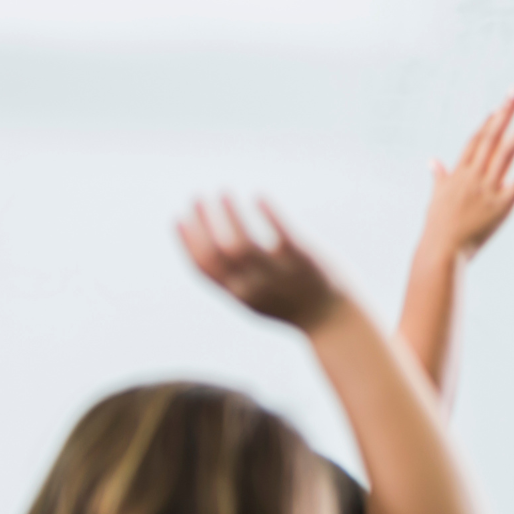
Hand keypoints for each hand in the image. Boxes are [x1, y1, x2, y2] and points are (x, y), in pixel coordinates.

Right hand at [178, 198, 342, 330]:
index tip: (179, 217)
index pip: (204, 269)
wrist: (335, 321)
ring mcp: (281, 274)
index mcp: (240, 296)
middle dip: (204, 222)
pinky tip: (259, 195)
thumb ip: (232, 280)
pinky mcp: (305, 261)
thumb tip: (210, 247)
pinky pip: (282, 235)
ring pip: (246, 244)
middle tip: (197, 198)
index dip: (187, 241)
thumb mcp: (256, 298)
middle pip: (221, 252)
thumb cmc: (291, 304)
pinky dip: (269, 213)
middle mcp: (256, 287)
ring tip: (223, 192)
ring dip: (230, 214)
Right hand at [421, 90, 513, 258]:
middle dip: (504, 113)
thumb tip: (433, 161)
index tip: (498, 108)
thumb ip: (438, 177)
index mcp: (458, 173)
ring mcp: (487, 189)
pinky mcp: (501, 205)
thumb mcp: (436, 197)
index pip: (475, 141)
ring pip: (506, 152)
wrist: (441, 250)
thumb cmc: (438, 227)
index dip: (488, 123)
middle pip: (491, 137)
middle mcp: (473, 175)